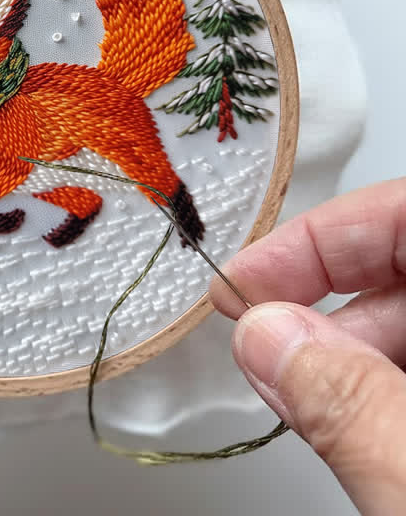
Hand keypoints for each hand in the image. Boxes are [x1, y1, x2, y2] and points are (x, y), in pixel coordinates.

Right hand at [210, 180, 405, 514]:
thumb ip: (350, 406)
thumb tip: (265, 337)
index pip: (404, 212)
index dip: (317, 236)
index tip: (243, 282)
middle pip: (402, 262)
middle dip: (319, 300)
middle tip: (257, 343)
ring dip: (341, 352)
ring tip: (295, 397)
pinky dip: (371, 386)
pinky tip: (342, 420)